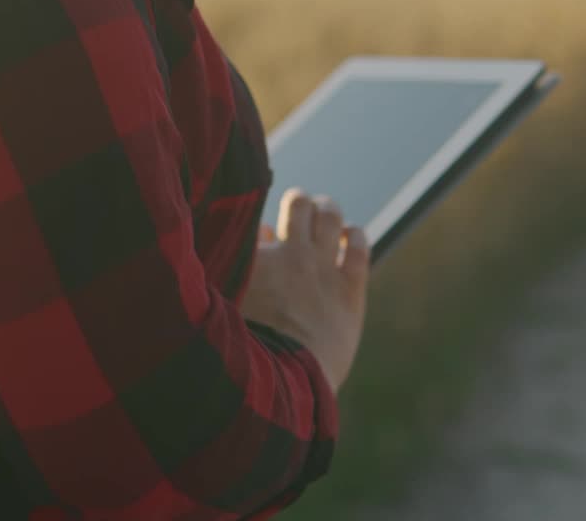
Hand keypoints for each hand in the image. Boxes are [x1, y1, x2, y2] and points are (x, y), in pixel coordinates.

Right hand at [241, 188, 369, 391]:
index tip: (265, 237)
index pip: (257, 224)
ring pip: (329, 219)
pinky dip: (354, 235)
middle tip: (300, 206)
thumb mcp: (227, 305)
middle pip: (299, 206)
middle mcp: (291, 255)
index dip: (262, 229)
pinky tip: (351, 234)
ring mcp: (323, 270)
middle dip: (300, 203)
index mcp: (254, 260)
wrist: (285, 382)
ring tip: (325, 211)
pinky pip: (358, 248)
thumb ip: (237, 269)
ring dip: (327, 211)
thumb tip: (259, 239)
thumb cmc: (248, 351)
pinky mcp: (350, 291)